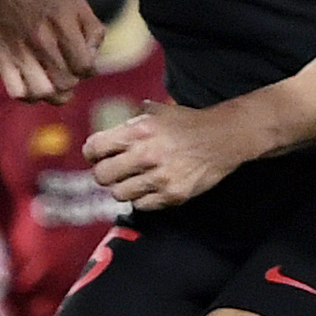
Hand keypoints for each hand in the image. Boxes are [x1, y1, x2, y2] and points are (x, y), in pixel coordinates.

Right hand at [0, 0, 105, 101]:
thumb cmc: (48, 3)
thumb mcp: (78, 5)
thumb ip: (95, 32)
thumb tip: (92, 63)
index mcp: (62, 20)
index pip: (84, 66)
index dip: (88, 69)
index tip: (82, 61)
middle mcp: (40, 36)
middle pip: (65, 82)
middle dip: (72, 81)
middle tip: (67, 70)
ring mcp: (19, 49)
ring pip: (42, 92)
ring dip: (53, 94)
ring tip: (55, 83)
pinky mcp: (2, 59)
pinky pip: (18, 92)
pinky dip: (30, 96)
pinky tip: (35, 85)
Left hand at [86, 98, 257, 210]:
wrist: (223, 138)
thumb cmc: (188, 123)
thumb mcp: (157, 110)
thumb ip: (131, 120)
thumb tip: (109, 131)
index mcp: (138, 131)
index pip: (94, 148)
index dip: (92, 153)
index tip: (97, 155)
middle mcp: (146, 154)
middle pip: (101, 175)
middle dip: (105, 173)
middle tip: (114, 170)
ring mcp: (159, 178)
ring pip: (118, 194)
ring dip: (124, 187)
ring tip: (135, 179)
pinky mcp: (172, 195)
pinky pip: (140, 205)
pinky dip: (142, 198)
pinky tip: (151, 187)